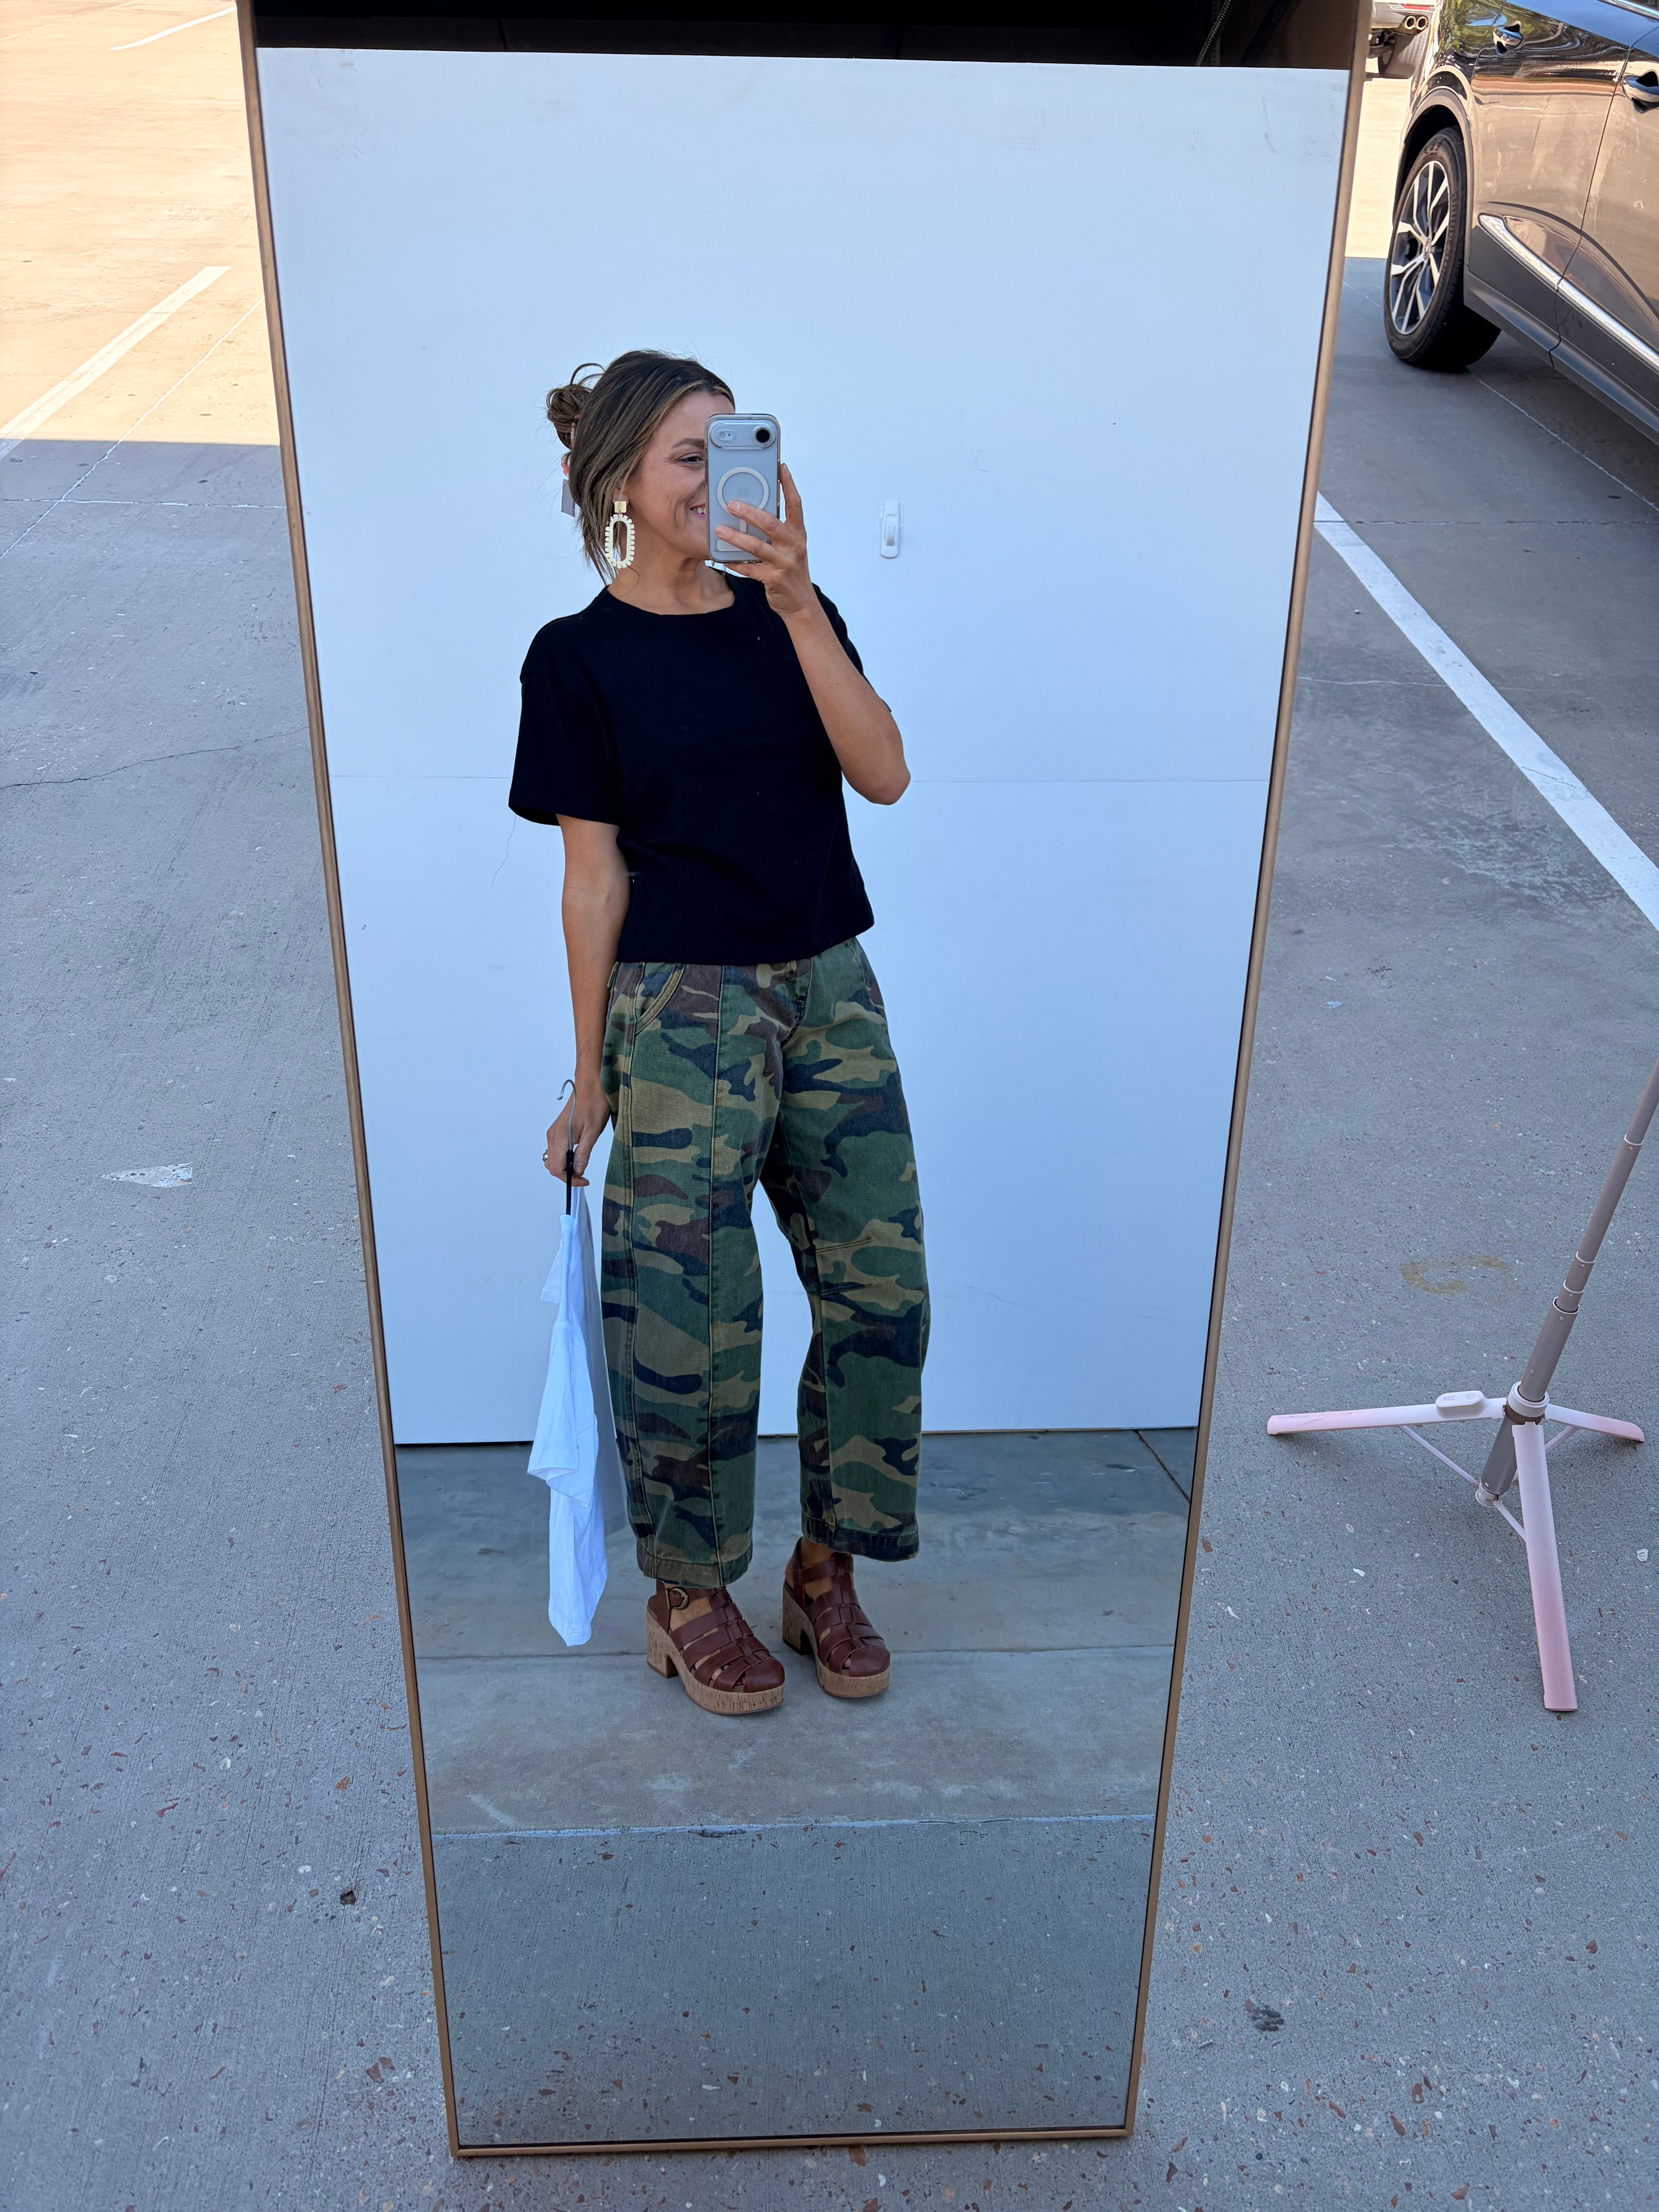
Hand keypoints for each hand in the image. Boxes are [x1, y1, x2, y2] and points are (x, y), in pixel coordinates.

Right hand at [543, 1078, 610, 1188]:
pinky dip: (564, 1159)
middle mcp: (552, 1136)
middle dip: (567, 1175)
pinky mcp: (557, 1131)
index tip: (583, 1180)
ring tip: (581, 1167)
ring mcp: (553, 1133)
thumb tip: (577, 1171)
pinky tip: (577, 1156)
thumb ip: (583, 1153)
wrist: (590, 1087)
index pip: (557, 1168)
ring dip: (565, 1167)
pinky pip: (556, 1151)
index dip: (569, 1179)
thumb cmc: (594, 1104)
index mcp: (560, 1137)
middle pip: (552, 1166)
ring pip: (552, 1160)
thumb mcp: (593, 1132)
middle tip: (583, 1176)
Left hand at [716, 461, 814, 618]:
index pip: (795, 504)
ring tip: (719, 529)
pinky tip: (723, 558)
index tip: (781, 467)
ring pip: (757, 546)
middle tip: (731, 504)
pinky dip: (735, 563)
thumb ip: (776, 530)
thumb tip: (753, 511)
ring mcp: (784, 562)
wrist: (800, 602)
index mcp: (797, 533)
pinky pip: (750, 569)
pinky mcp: (774, 579)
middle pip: (771, 523)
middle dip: (750, 512)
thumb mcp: (789, 546)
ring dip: (736, 537)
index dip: (789, 485)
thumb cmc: (790, 569)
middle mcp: (794, 545)